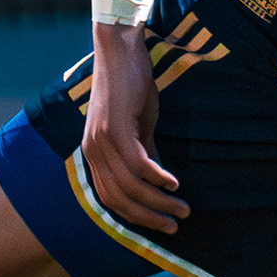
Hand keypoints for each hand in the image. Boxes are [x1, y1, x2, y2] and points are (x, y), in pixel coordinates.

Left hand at [80, 24, 189, 235]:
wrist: (121, 50)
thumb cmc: (131, 86)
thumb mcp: (138, 126)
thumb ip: (145, 153)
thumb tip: (160, 183)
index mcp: (95, 153)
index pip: (111, 199)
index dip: (136, 217)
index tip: (161, 225)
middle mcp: (93, 151)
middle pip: (120, 199)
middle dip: (149, 218)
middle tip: (175, 226)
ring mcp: (102, 141)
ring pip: (131, 186)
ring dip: (159, 202)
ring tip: (182, 208)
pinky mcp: (115, 128)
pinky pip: (138, 165)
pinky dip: (157, 178)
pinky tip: (174, 183)